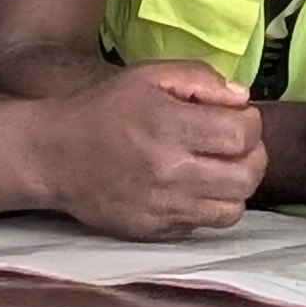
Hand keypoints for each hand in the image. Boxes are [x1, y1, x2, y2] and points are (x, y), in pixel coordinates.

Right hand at [43, 60, 263, 238]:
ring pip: (233, 209)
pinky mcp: (154, 231)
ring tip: (218, 170)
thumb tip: (242, 99)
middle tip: (236, 147)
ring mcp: (162, 207)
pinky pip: (203, 226)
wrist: (53, 155)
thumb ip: (200, 79)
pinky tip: (193, 189)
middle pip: (247, 176)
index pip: (244, 134)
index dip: (250, 123)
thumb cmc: (103, 109)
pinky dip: (208, 208)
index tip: (236, 118)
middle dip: (252, 158)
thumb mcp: (148, 75)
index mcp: (170, 125)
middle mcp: (170, 171)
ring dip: (234, 187)